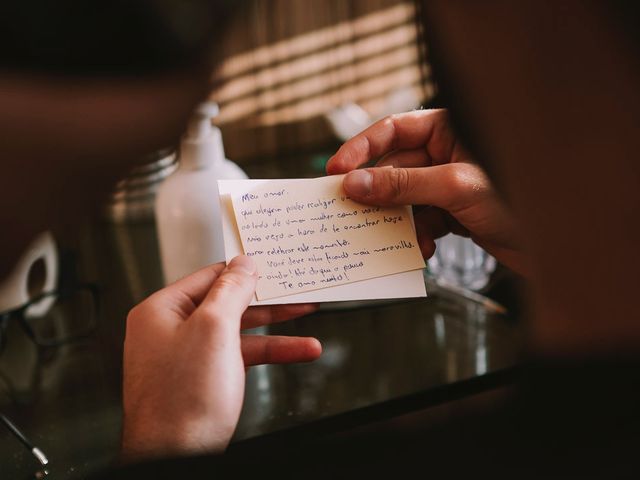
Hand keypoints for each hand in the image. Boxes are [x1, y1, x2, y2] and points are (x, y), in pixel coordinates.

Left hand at [121, 256, 320, 459]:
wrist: (176, 459)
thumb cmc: (181, 402)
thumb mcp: (214, 329)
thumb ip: (230, 290)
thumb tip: (243, 264)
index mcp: (161, 311)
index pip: (208, 277)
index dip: (242, 270)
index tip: (269, 265)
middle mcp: (170, 331)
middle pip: (226, 304)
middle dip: (267, 301)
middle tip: (294, 292)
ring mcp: (186, 357)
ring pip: (238, 332)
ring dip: (276, 330)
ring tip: (307, 319)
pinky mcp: (202, 379)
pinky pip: (239, 357)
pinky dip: (268, 354)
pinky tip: (296, 351)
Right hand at [326, 109, 526, 273]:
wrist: (554, 245)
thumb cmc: (517, 201)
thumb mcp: (454, 188)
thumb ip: (402, 184)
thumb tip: (355, 183)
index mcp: (449, 130)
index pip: (394, 130)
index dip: (361, 148)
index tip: (336, 170)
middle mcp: (445, 154)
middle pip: (393, 169)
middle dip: (377, 194)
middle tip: (352, 213)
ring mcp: (447, 185)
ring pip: (404, 199)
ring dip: (399, 222)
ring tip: (401, 239)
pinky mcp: (452, 213)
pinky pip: (420, 221)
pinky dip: (417, 237)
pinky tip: (425, 250)